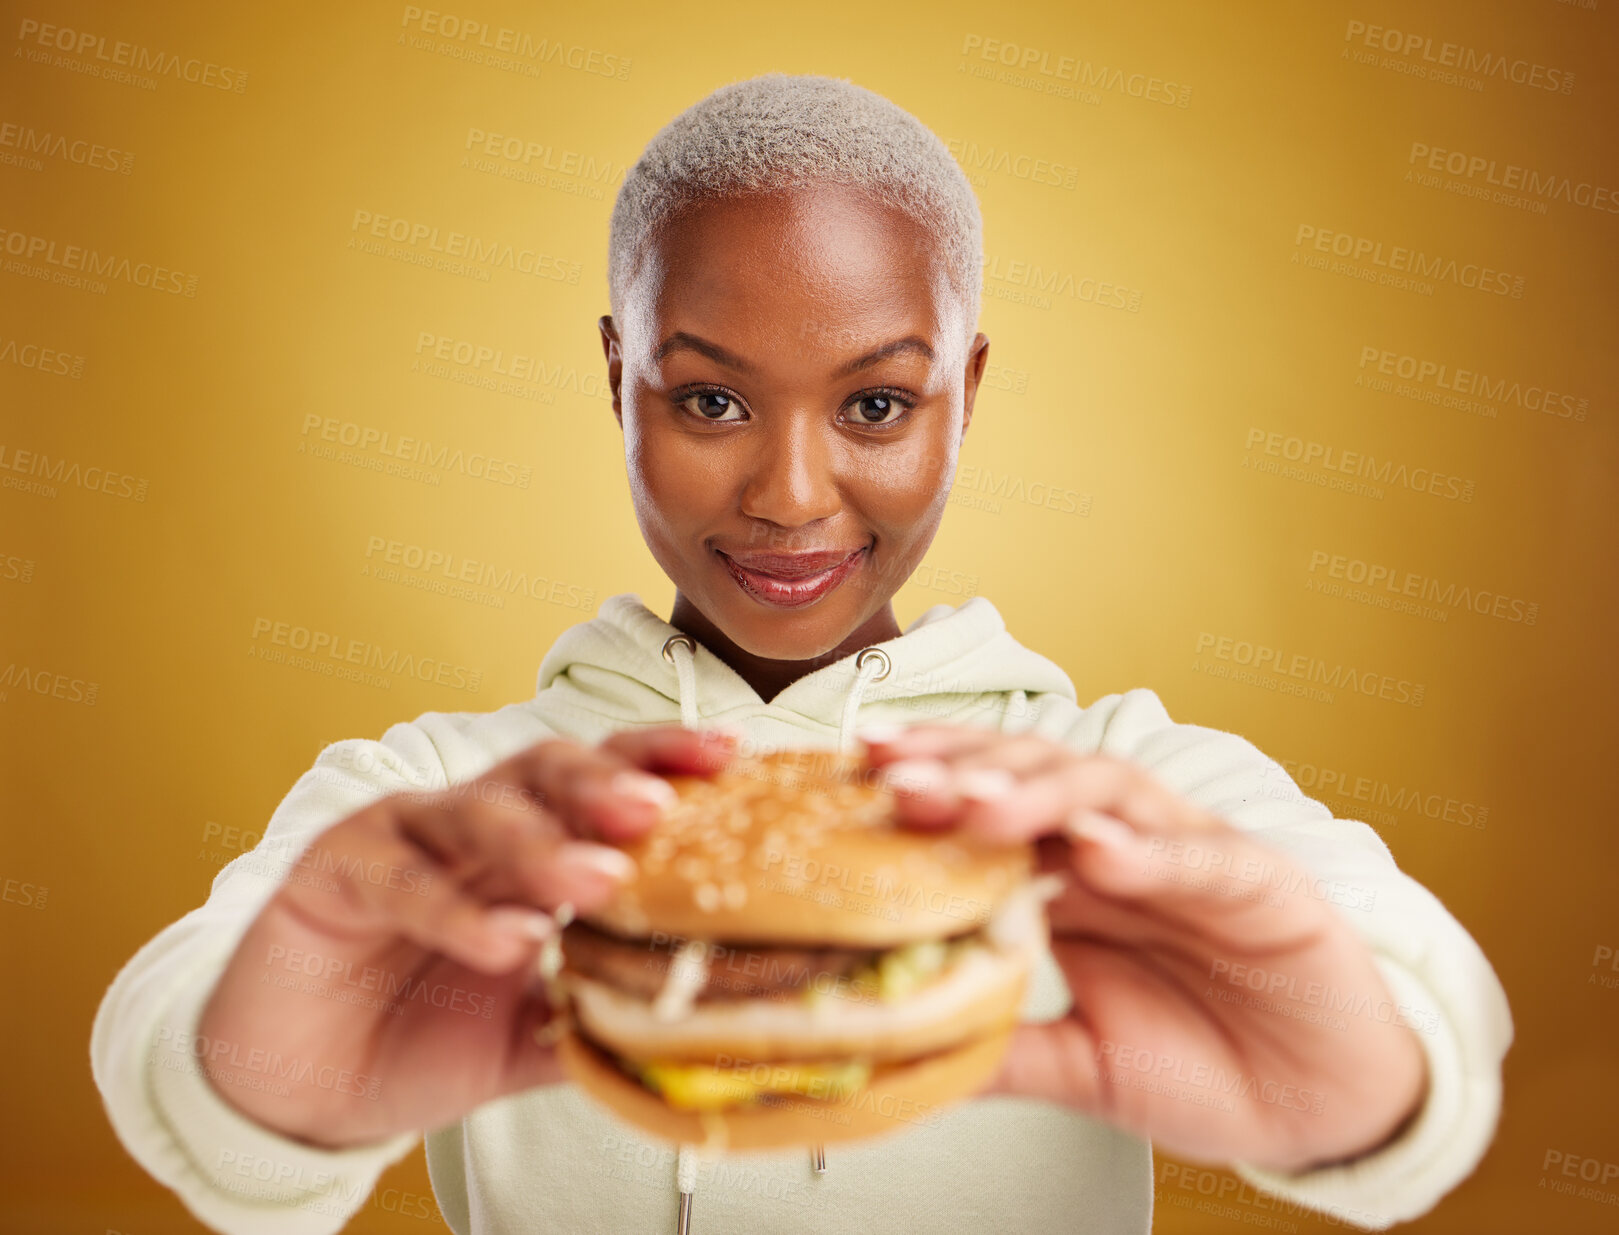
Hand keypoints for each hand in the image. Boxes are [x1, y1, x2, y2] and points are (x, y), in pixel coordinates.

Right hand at [195, 725, 735, 1148]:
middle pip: (544, 770)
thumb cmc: (419, 1038)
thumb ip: (597, 1017)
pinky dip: (456, 909)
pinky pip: (401, 879)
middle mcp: (470, 825)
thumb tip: (697, 1023)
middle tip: (658, 809)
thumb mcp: (527, 1036)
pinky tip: (505, 938)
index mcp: (529, 845)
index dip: (663, 759)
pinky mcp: (332, 870)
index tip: (731, 757)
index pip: (602, 780)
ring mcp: (400, 837)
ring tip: (597, 879)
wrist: (301, 1087)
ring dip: (540, 843)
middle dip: (605, 781)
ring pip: (475, 814)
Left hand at [859, 725, 1427, 1173]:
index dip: (923, 788)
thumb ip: (1004, 1048)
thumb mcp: (1084, 1066)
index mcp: (1070, 879)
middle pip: (1032, 776)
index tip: (853, 781)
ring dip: (1039, 791)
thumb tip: (899, 1051)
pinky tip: (1100, 849)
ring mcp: (1188, 854)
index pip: (986, 808)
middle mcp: (1121, 847)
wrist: (1323, 1105)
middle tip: (894, 775)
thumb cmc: (1206, 1063)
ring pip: (1108, 791)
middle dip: (961, 769)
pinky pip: (1200, 856)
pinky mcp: (1263, 883)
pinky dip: (1149, 850)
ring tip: (977, 803)